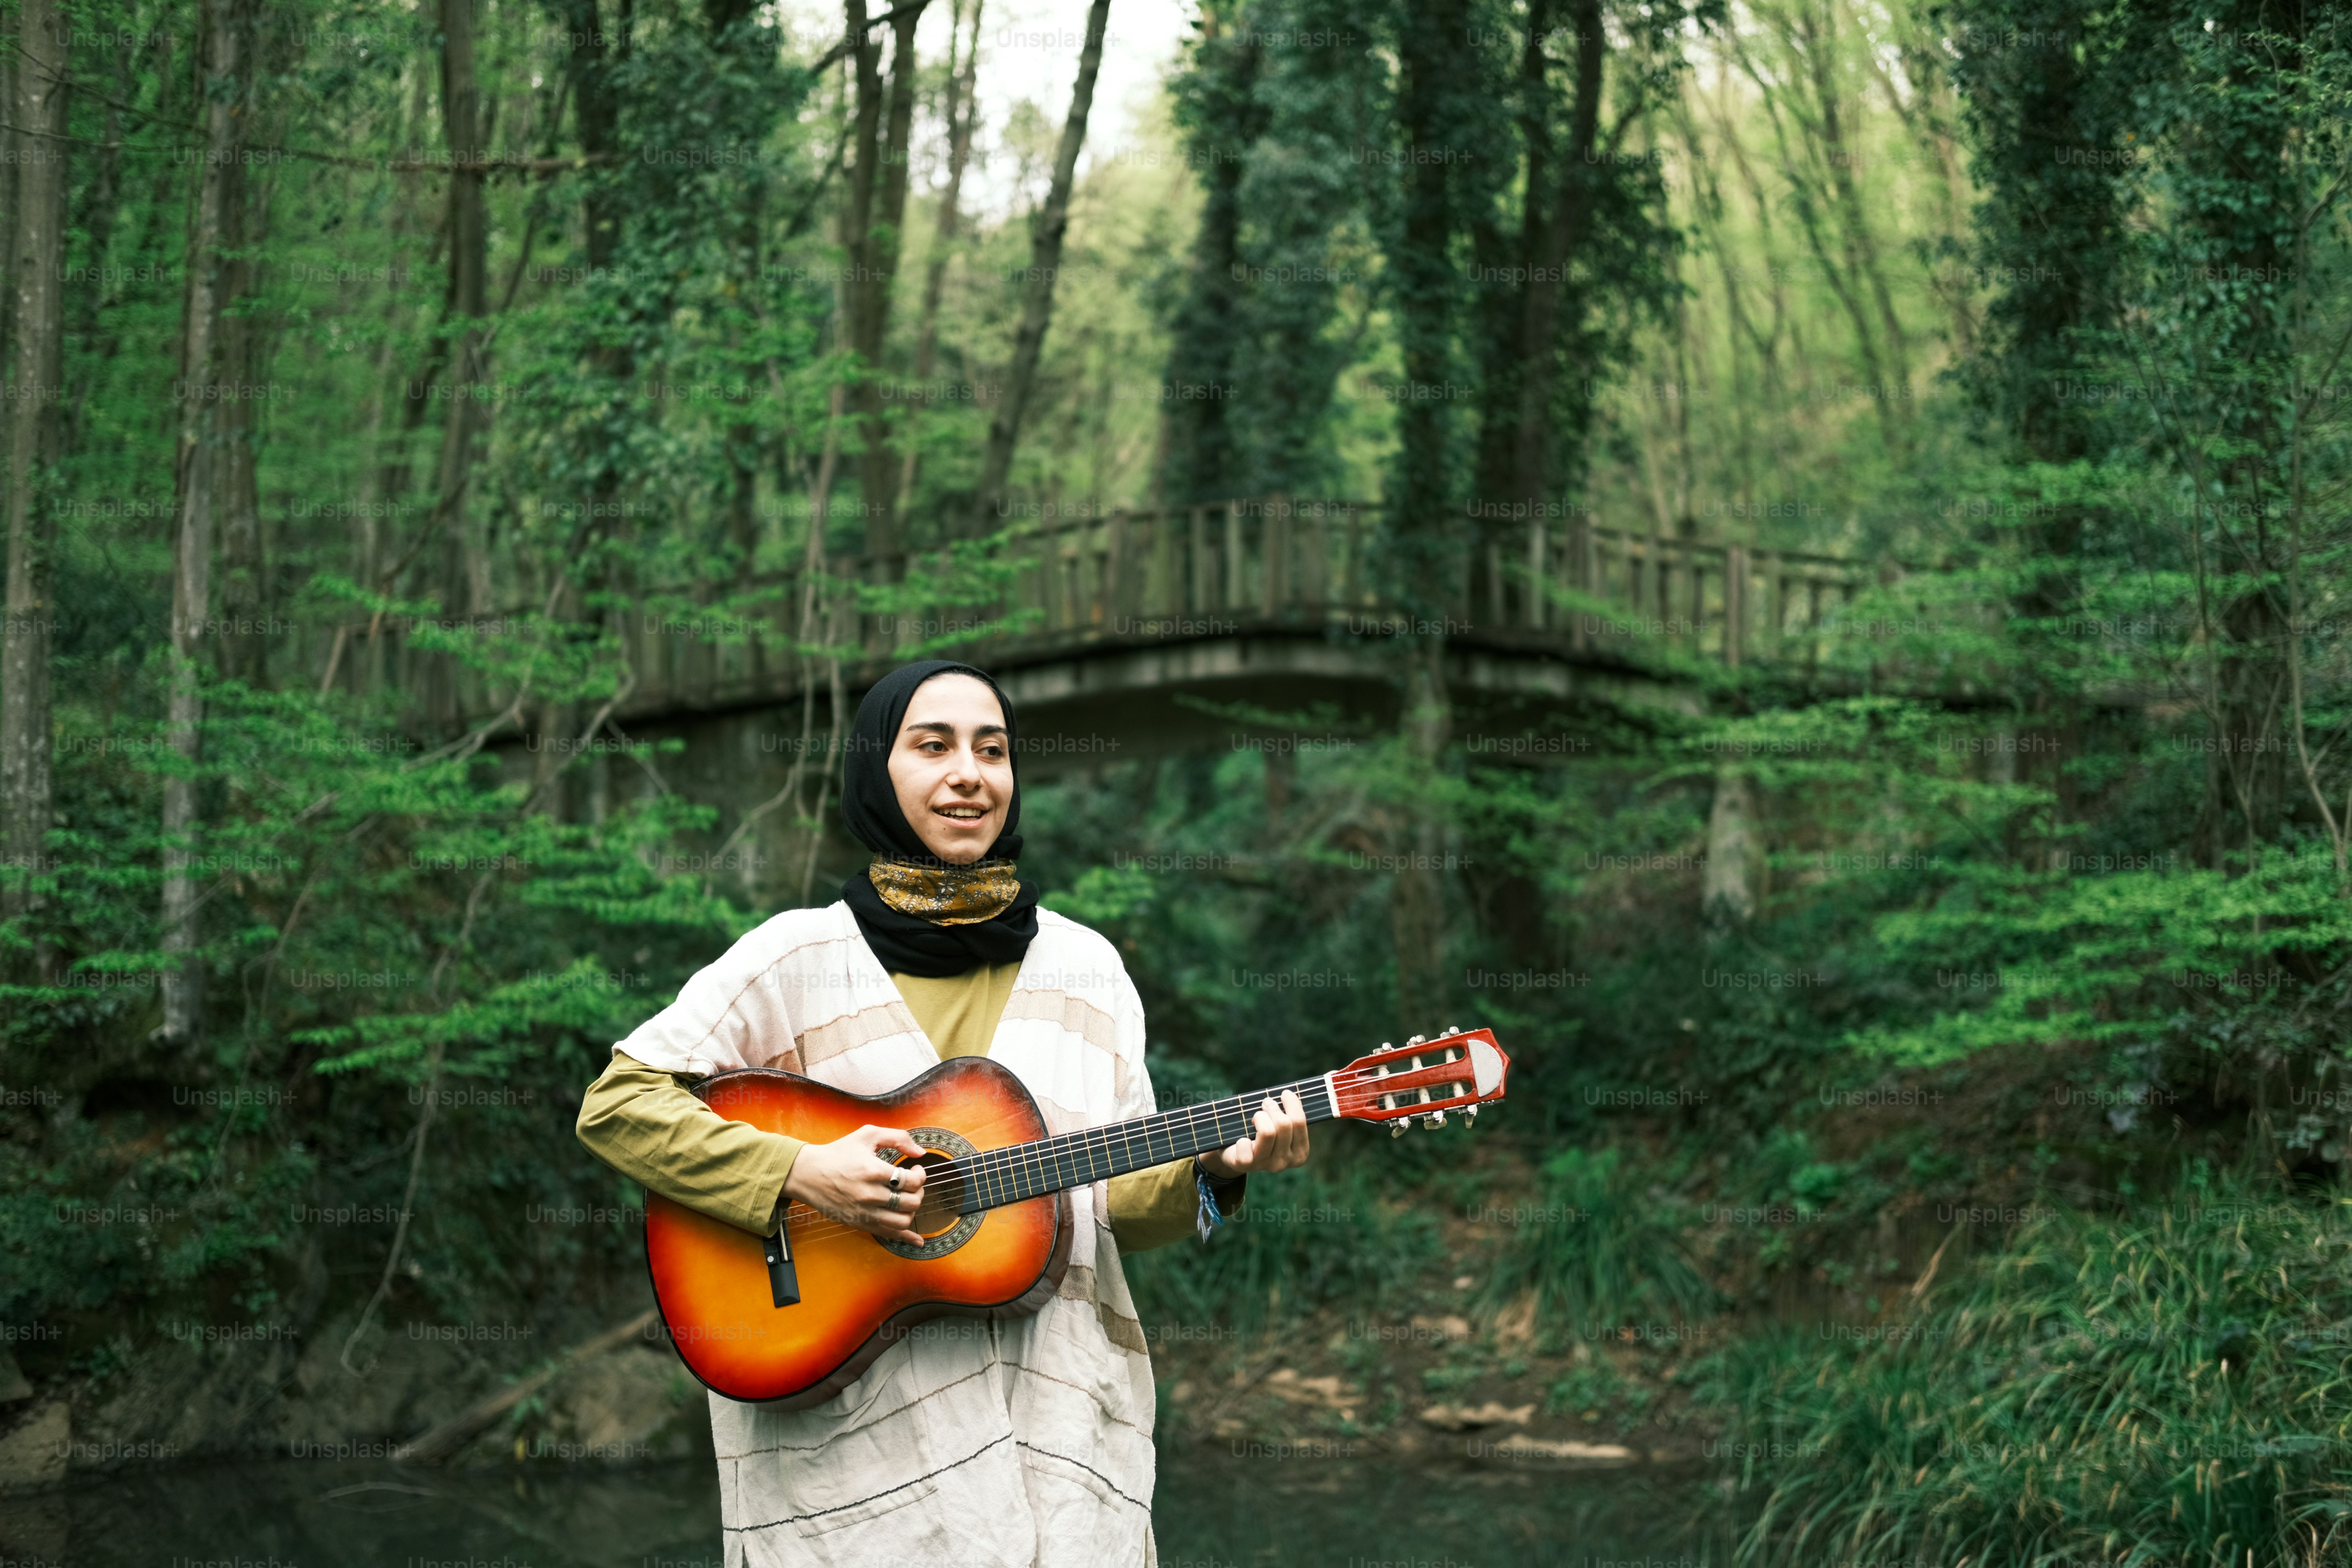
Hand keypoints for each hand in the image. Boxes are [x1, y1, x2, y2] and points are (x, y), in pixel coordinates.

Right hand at [783, 1124, 927, 1238]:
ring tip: (907, 1199)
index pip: (911, 1181)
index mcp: (873, 1171)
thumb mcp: (867, 1134)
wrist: (808, 1174)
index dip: (921, 1175)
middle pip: (911, 1202)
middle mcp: (870, 1195)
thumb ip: (897, 1138)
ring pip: (903, 1221)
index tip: (916, 1169)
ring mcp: (864, 1212)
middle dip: (919, 1192)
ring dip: (912, 1211)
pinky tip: (917, 1240)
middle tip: (913, 1184)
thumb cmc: (838, 1153)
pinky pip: (889, 1235)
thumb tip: (920, 1152)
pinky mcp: (860, 1223)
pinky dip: (906, 1238)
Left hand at [1198, 1089, 1308, 1180]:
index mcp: (1300, 1153)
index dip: (1292, 1103)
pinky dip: (1241, 1139)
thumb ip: (1289, 1114)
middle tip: (1266, 1103)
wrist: (1238, 1154)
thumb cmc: (1263, 1133)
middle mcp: (1286, 1162)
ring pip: (1267, 1132)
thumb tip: (1289, 1094)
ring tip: (1256, 1117)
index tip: (1284, 1093)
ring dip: (1259, 1117)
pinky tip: (1242, 1140)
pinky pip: (1245, 1145)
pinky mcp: (1246, 1166)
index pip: (1299, 1122)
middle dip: (1273, 1108)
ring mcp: (1266, 1165)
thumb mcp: (1280, 1126)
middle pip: (1283, 1124)